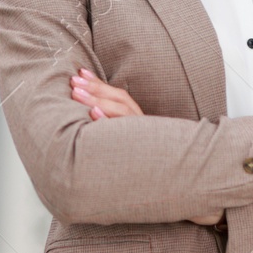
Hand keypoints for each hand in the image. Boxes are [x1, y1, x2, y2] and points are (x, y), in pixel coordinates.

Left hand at [68, 70, 214, 223]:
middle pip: (120, 100)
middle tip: (73, 80)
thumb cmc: (143, 161)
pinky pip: (124, 133)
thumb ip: (114, 123)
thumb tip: (89, 111)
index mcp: (138, 119)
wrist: (178, 180)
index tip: (81, 71)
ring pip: (122, 112)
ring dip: (97, 100)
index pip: (119, 95)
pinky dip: (107, 121)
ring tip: (77, 94)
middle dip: (96, 87)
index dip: (100, 82)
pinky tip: (93, 115)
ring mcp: (142, 136)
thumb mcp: (128, 138)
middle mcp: (142, 124)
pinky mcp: (140, 149)